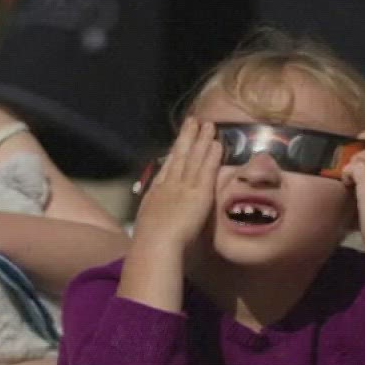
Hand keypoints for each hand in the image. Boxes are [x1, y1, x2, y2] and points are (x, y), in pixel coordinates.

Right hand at [129, 118, 221, 258]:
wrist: (155, 244)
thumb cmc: (150, 243)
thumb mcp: (147, 225)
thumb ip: (154, 217)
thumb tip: (154, 217)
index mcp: (156, 193)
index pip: (167, 168)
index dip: (173, 152)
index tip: (179, 141)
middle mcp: (169, 184)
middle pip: (179, 155)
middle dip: (187, 137)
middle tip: (193, 121)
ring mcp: (184, 186)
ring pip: (194, 158)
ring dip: (201, 140)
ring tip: (208, 125)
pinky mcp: (199, 193)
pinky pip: (206, 170)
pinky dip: (211, 156)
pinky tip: (217, 144)